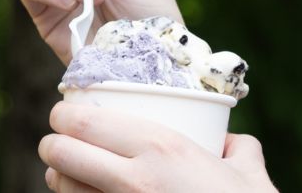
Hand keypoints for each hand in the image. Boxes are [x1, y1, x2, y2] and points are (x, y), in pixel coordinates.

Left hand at [38, 102, 274, 192]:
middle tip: (56, 143)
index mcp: (162, 148)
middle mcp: (135, 180)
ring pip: (63, 189)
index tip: (64, 115)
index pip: (85, 122)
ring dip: (57, 178)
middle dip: (52, 145)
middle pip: (63, 153)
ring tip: (61, 173)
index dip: (64, 116)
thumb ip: (239, 150)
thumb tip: (233, 143)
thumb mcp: (250, 175)